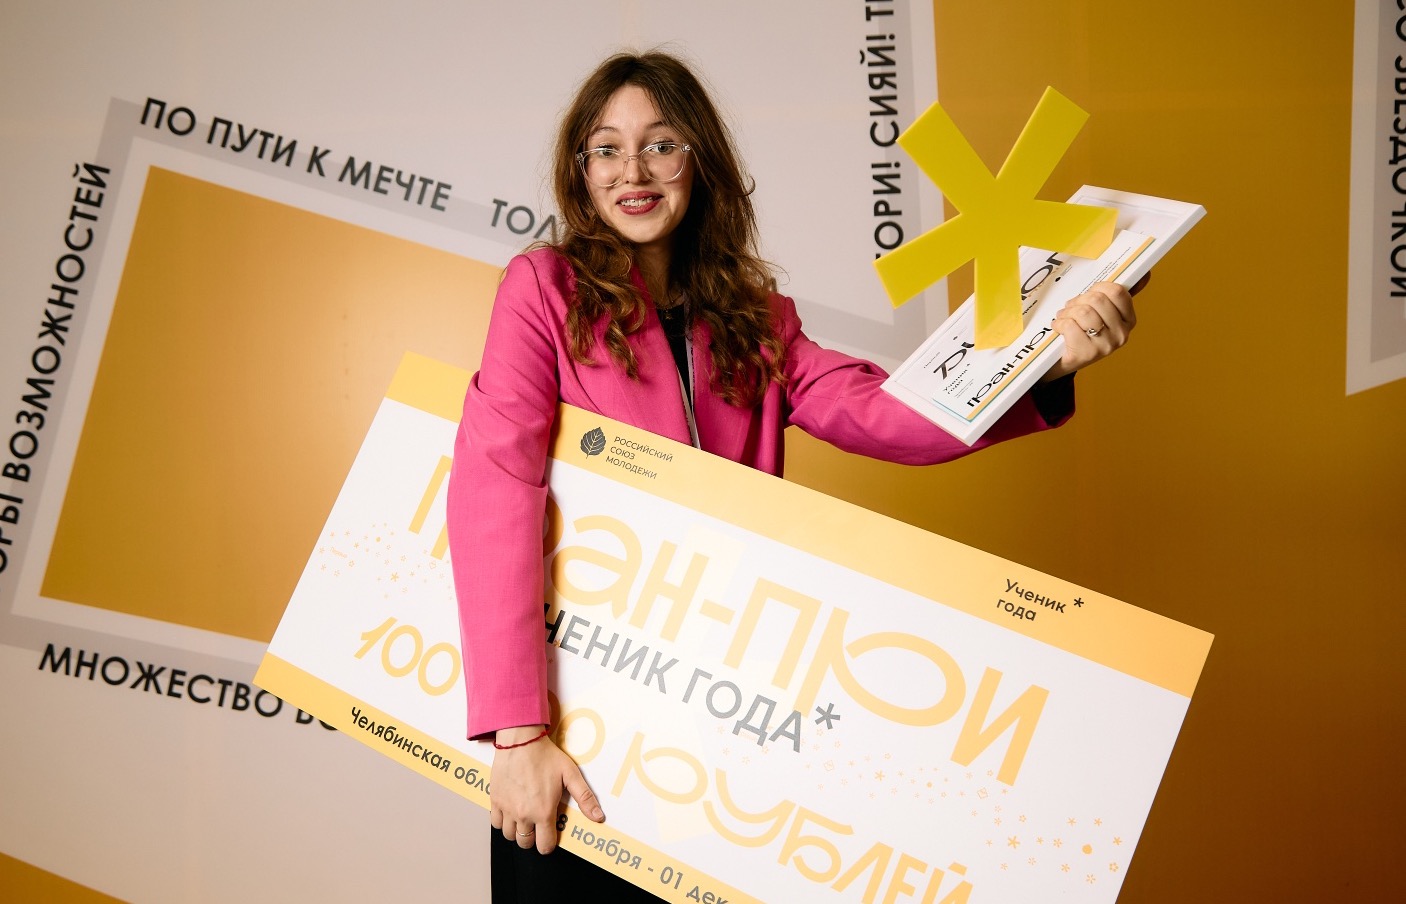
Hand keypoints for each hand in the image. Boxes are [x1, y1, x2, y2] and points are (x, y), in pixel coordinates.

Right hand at [489, 725, 604, 854]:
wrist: (521, 740)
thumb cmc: (545, 756)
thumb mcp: (570, 775)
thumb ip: (584, 798)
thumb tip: (598, 817)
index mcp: (543, 812)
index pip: (545, 846)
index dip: (549, 844)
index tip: (551, 836)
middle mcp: (523, 814)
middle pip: (526, 844)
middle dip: (533, 839)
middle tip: (538, 826)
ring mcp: (507, 808)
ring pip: (509, 836)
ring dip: (518, 831)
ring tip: (525, 819)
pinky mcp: (495, 800)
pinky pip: (496, 823)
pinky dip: (503, 822)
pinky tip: (511, 811)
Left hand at [1041, 275, 1144, 380]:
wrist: (1064, 360)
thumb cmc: (1083, 331)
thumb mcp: (1101, 313)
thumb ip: (1115, 295)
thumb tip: (1145, 274)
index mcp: (1128, 320)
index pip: (1118, 291)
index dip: (1098, 288)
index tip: (1090, 294)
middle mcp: (1121, 334)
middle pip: (1097, 299)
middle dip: (1079, 300)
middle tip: (1072, 308)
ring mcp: (1106, 345)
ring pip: (1083, 312)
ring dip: (1067, 312)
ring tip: (1064, 318)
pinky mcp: (1088, 353)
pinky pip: (1070, 326)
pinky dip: (1060, 323)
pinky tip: (1059, 327)